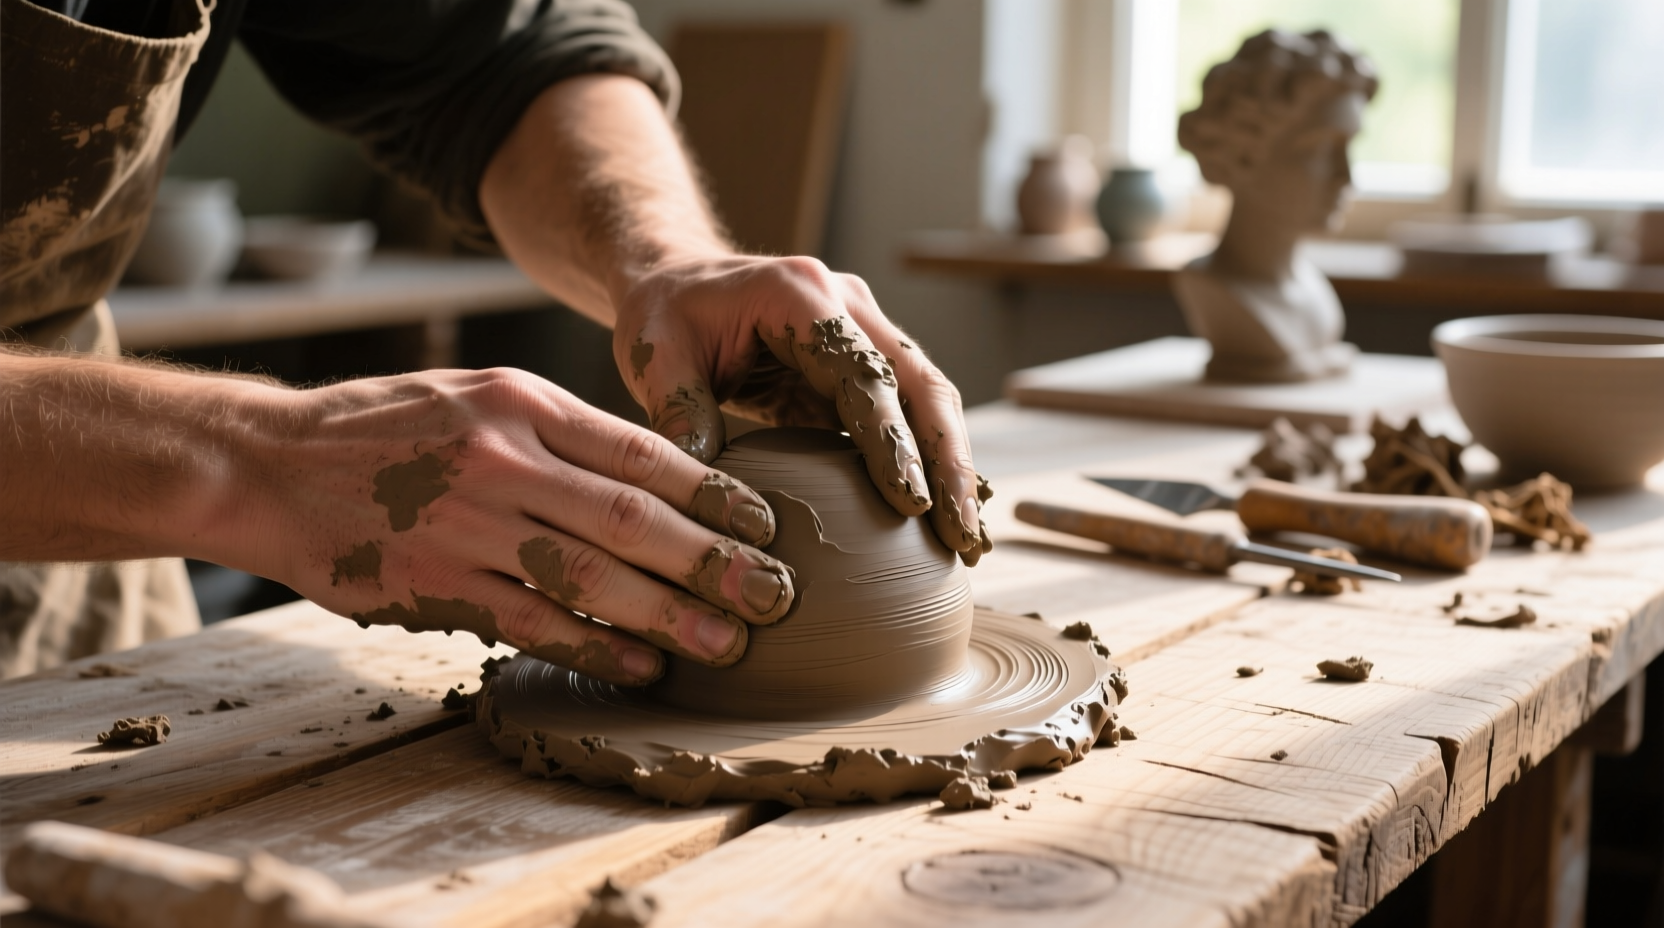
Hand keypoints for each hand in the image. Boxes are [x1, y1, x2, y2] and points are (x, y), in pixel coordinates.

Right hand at [242, 368, 794, 684]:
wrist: (267, 464)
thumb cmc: (382, 427)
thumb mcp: (475, 395)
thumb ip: (556, 428)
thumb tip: (651, 475)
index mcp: (522, 403)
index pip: (640, 450)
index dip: (713, 492)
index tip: (768, 526)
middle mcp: (503, 460)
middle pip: (631, 517)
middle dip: (712, 561)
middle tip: (775, 595)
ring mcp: (468, 525)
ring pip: (590, 575)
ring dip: (667, 614)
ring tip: (726, 643)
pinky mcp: (435, 583)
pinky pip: (531, 622)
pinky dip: (592, 646)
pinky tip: (641, 665)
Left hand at [613, 255, 992, 565]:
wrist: (677, 279)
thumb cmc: (665, 314)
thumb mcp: (653, 356)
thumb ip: (678, 413)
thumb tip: (704, 491)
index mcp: (801, 296)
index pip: (863, 372)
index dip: (892, 439)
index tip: (911, 503)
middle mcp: (848, 306)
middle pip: (922, 382)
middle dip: (948, 461)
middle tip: (962, 533)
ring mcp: (865, 331)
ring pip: (929, 399)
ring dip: (952, 467)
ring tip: (967, 539)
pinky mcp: (864, 365)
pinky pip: (908, 415)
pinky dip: (929, 464)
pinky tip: (943, 520)